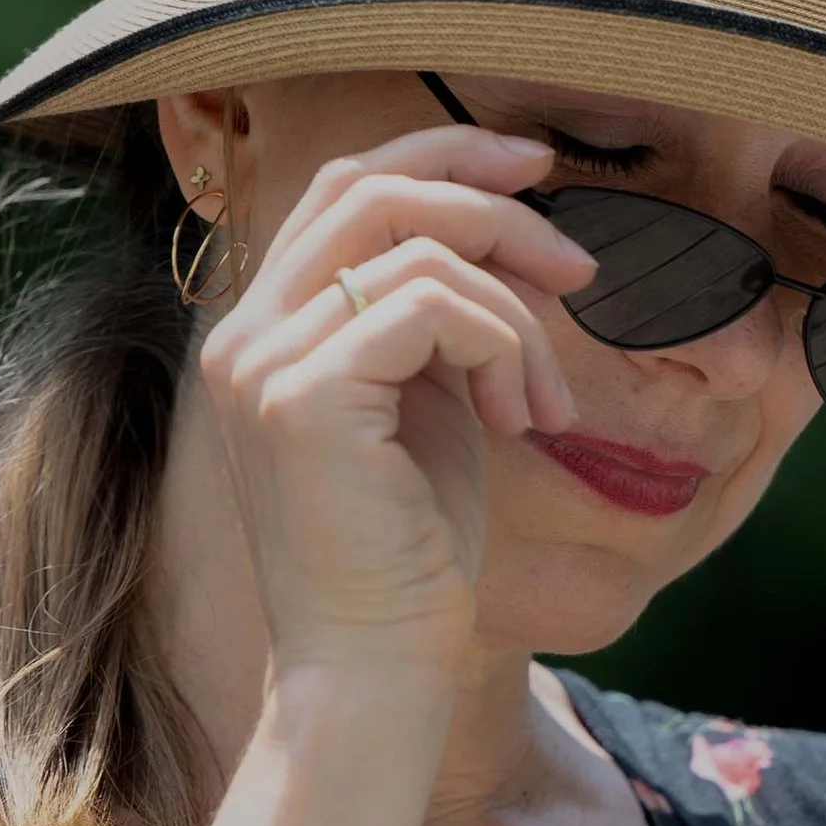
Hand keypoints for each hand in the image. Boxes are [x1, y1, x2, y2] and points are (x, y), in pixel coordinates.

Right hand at [197, 123, 593, 683]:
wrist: (374, 668)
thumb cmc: (413, 555)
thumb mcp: (430, 407)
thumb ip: (436, 321)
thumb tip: (504, 239)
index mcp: (267, 331)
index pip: (344, 191)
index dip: (442, 158)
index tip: (534, 170)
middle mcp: (245, 334)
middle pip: (371, 189)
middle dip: (493, 206)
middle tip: (580, 267)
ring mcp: (264, 362)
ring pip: (417, 246)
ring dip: (519, 314)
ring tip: (545, 404)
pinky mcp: (304, 397)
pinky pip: (435, 306)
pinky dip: (503, 347)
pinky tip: (517, 422)